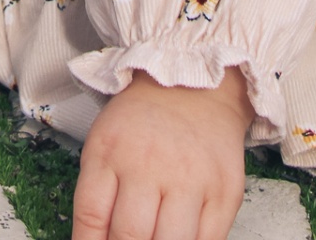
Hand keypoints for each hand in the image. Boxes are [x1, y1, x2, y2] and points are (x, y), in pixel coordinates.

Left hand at [73, 69, 250, 239]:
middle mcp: (149, 164)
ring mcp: (190, 179)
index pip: (91, 215)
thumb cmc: (144, 123)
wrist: (197, 89)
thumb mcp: (105, 145)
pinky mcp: (224, 193)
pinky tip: (179, 239)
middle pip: (130, 236)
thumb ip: (97, 197)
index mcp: (111, 150)